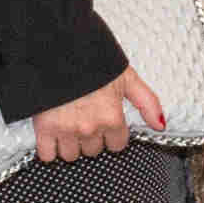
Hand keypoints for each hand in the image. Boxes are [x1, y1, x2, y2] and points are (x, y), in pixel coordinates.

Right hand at [28, 66, 166, 164]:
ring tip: (67, 125)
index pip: (117, 145)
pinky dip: (48, 149)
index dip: (112, 134)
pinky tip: (51, 134)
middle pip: (93, 151)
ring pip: (71, 155)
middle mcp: (90, 128)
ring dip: (70, 144)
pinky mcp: (43, 129)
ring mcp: (66, 130)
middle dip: (91, 138)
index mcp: (111, 117)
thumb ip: (147, 102)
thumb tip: (160, 125)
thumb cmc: (93, 60)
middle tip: (84, 119)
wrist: (57, 47)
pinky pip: (46, 155)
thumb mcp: (127, 77)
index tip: (104, 122)